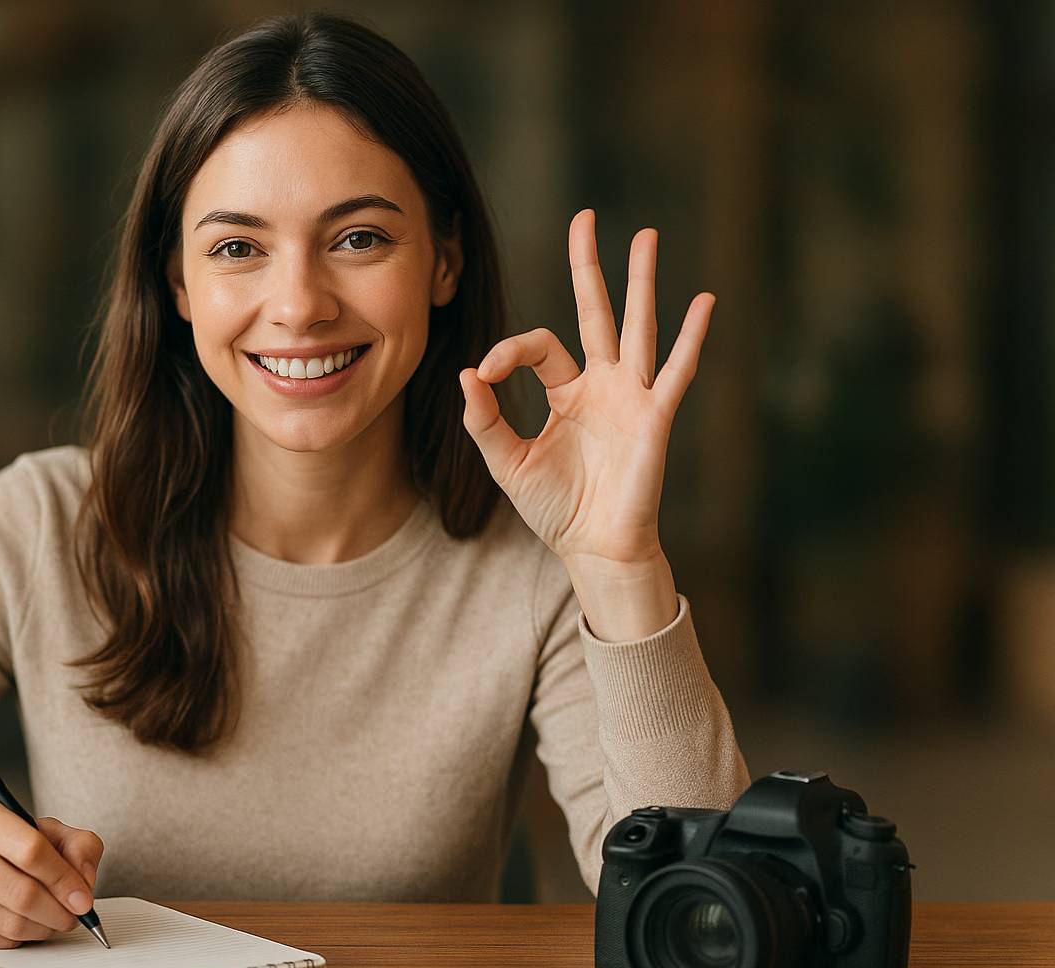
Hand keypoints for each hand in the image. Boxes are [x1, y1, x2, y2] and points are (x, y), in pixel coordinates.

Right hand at [0, 796, 103, 947]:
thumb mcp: (42, 829)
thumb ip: (77, 844)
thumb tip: (84, 881)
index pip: (31, 851)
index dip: (65, 880)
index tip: (83, 898)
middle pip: (22, 893)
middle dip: (58, 912)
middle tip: (73, 915)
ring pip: (10, 923)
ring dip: (42, 928)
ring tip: (51, 920)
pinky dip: (18, 938)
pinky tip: (21, 924)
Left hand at [459, 209, 712, 567]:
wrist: (593, 548)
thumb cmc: (555, 508)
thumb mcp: (506, 463)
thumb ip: (484, 420)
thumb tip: (467, 372)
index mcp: (567, 392)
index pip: (538, 347)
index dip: (508, 351)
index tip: (484, 373)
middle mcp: (602, 384)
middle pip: (595, 311)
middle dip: (589, 266)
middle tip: (586, 217)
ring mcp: (632, 396)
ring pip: (637, 326)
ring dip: (641, 282)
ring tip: (646, 235)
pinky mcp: (655, 417)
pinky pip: (675, 371)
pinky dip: (691, 338)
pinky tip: (703, 302)